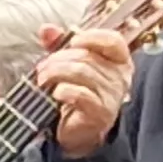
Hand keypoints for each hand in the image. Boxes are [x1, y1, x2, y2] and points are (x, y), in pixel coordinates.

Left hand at [34, 27, 135, 156]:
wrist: (78, 132)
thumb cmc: (76, 95)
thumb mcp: (69, 65)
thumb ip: (60, 45)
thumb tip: (46, 29)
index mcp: (118, 61)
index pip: (113, 41)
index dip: (92, 37)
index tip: (72, 41)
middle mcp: (120, 77)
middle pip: (88, 56)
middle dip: (59, 59)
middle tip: (42, 67)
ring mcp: (112, 96)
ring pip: (82, 72)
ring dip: (56, 72)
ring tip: (42, 79)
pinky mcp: (100, 113)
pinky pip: (80, 95)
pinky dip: (63, 91)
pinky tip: (55, 94)